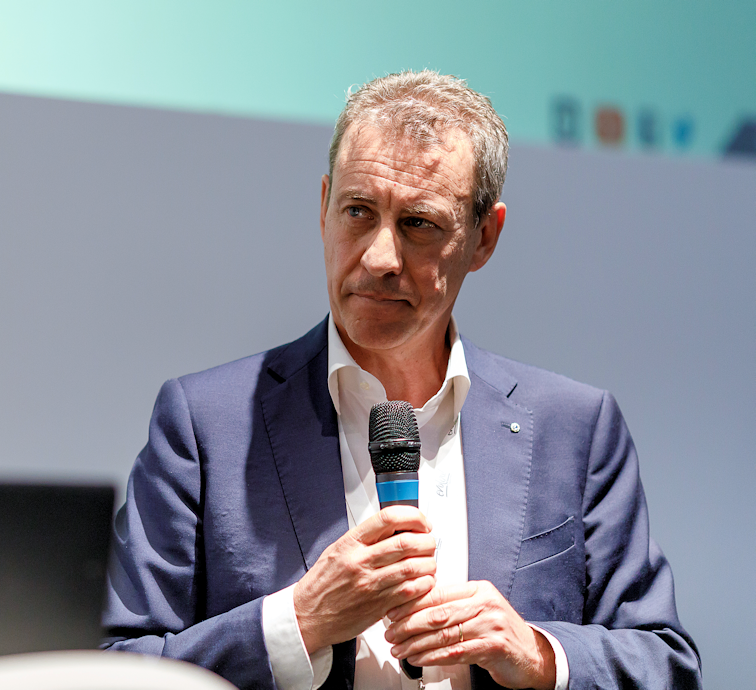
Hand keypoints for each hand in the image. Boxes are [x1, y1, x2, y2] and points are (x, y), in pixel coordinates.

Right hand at [293, 506, 436, 653]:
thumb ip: (365, 538)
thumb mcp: (338, 550)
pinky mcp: (378, 606)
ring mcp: (370, 584)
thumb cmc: (323, 583)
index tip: (421, 522)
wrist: (307, 615)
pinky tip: (423, 582)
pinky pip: (410, 591)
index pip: (388, 518)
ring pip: (412, 567)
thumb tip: (396, 527)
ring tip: (428, 563)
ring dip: (429, 563)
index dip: (413, 516)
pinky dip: (424, 585)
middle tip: (429, 542)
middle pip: (406, 542)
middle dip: (426, 541)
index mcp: (351, 542)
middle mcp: (361, 561)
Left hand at [384, 581, 555, 689]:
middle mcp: (485, 604)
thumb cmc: (499, 631)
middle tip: (391, 632)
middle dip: (408, 624)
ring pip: (443, 634)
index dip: (412, 603)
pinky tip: (418, 659)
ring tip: (399, 649)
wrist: (532, 655)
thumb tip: (413, 605)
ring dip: (416, 644)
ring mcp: (490, 625)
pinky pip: (455, 652)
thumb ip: (453, 603)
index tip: (393, 611)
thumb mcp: (478, 609)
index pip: (438, 592)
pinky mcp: (493, 647)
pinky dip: (432, 657)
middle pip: (438, 613)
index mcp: (478, 589)